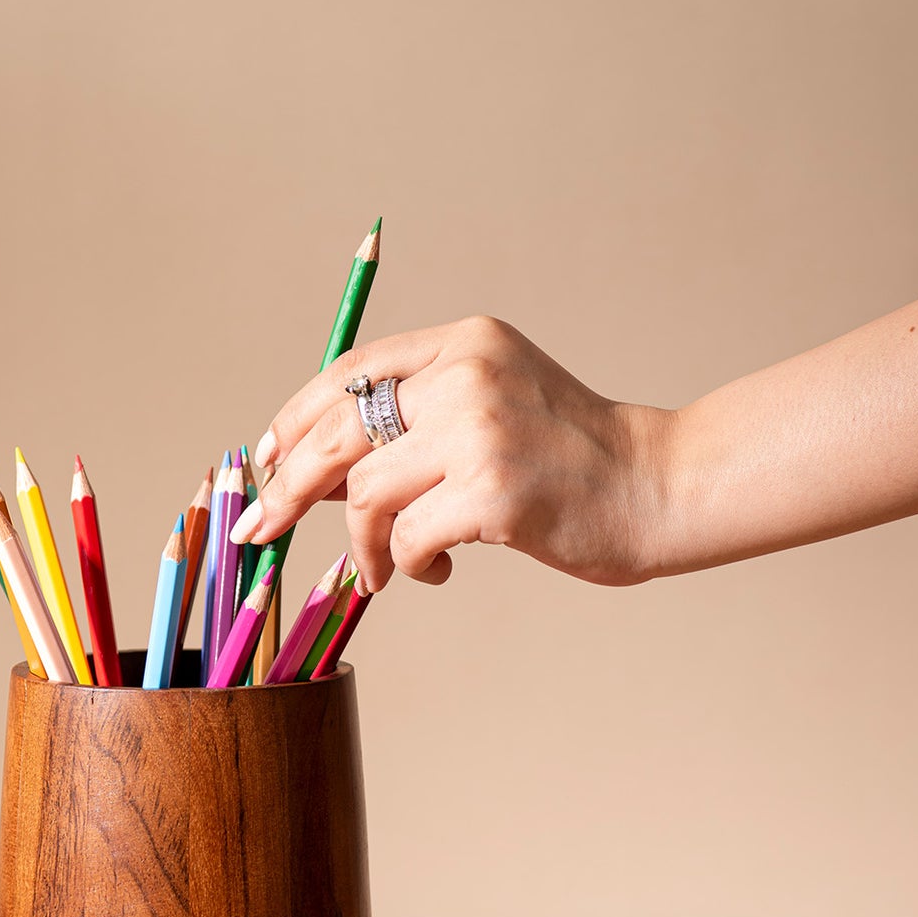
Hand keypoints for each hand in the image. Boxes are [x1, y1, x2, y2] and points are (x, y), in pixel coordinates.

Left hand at [231, 316, 675, 589]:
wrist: (656, 487)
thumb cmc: (567, 460)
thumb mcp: (488, 411)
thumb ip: (411, 427)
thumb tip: (311, 475)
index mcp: (464, 344)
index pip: (348, 372)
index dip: (293, 420)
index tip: (263, 461)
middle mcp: (467, 376)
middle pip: (335, 433)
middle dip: (285, 489)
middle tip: (262, 530)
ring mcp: (480, 432)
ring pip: (364, 494)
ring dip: (362, 545)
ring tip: (383, 570)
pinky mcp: (492, 492)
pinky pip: (405, 539)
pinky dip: (406, 566)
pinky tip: (436, 572)